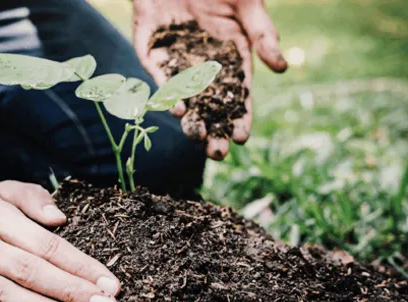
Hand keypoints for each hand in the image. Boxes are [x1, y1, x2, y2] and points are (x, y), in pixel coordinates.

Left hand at [133, 0, 287, 158]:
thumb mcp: (247, 4)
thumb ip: (262, 34)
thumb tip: (282, 69)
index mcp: (231, 55)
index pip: (237, 94)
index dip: (239, 115)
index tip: (241, 137)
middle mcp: (203, 63)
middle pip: (210, 103)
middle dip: (213, 128)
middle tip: (216, 153)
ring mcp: (176, 59)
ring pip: (184, 96)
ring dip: (190, 118)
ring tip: (197, 136)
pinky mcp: (152, 51)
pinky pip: (160, 76)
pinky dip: (167, 92)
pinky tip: (176, 108)